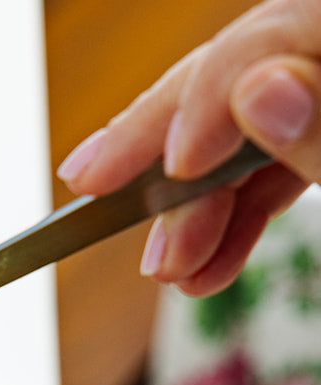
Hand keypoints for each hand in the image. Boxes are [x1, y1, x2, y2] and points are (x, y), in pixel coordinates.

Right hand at [57, 0, 320, 294]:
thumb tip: (259, 91)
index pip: (258, 44)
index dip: (201, 107)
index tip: (170, 170)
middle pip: (229, 84)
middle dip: (175, 172)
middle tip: (149, 247)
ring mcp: (318, 96)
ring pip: (241, 130)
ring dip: (197, 209)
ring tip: (173, 270)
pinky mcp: (319, 131)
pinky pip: (273, 161)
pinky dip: (237, 213)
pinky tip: (207, 263)